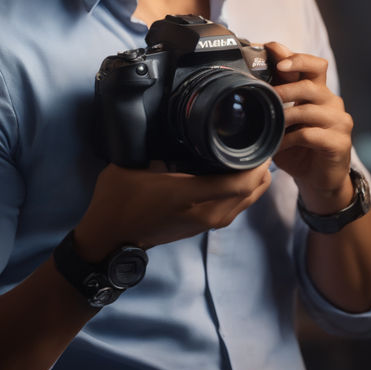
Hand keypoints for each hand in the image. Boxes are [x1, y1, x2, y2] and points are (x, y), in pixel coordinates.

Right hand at [73, 160, 271, 260]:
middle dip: (261, 169)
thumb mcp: (133, 166)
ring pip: (245, 203)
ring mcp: (205, 224)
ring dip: (254, 182)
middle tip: (261, 143)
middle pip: (250, 193)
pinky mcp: (201, 228)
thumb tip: (173, 130)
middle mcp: (204, 213)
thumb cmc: (118, 200)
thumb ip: (155, 148)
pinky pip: (235, 209)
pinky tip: (237, 175)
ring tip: (253, 156)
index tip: (261, 141)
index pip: (238, 183)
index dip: (256, 164)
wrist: (109, 239)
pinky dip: (243, 193)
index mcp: (189, 195)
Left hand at [266, 42, 353, 212]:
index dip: (295, 57)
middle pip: (311, 83)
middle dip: (285, 88)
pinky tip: (279, 145)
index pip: (313, 64)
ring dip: (284, 117)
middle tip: (266, 95)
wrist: (317, 179)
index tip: (273, 50)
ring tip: (269, 124)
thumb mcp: (284, 118)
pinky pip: (310, 135)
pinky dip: (290, 139)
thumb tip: (250, 77)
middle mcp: (332, 102)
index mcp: (318, 91)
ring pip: (309, 110)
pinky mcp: (339, 142)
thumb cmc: (298, 145)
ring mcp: (339, 122)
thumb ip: (276, 98)